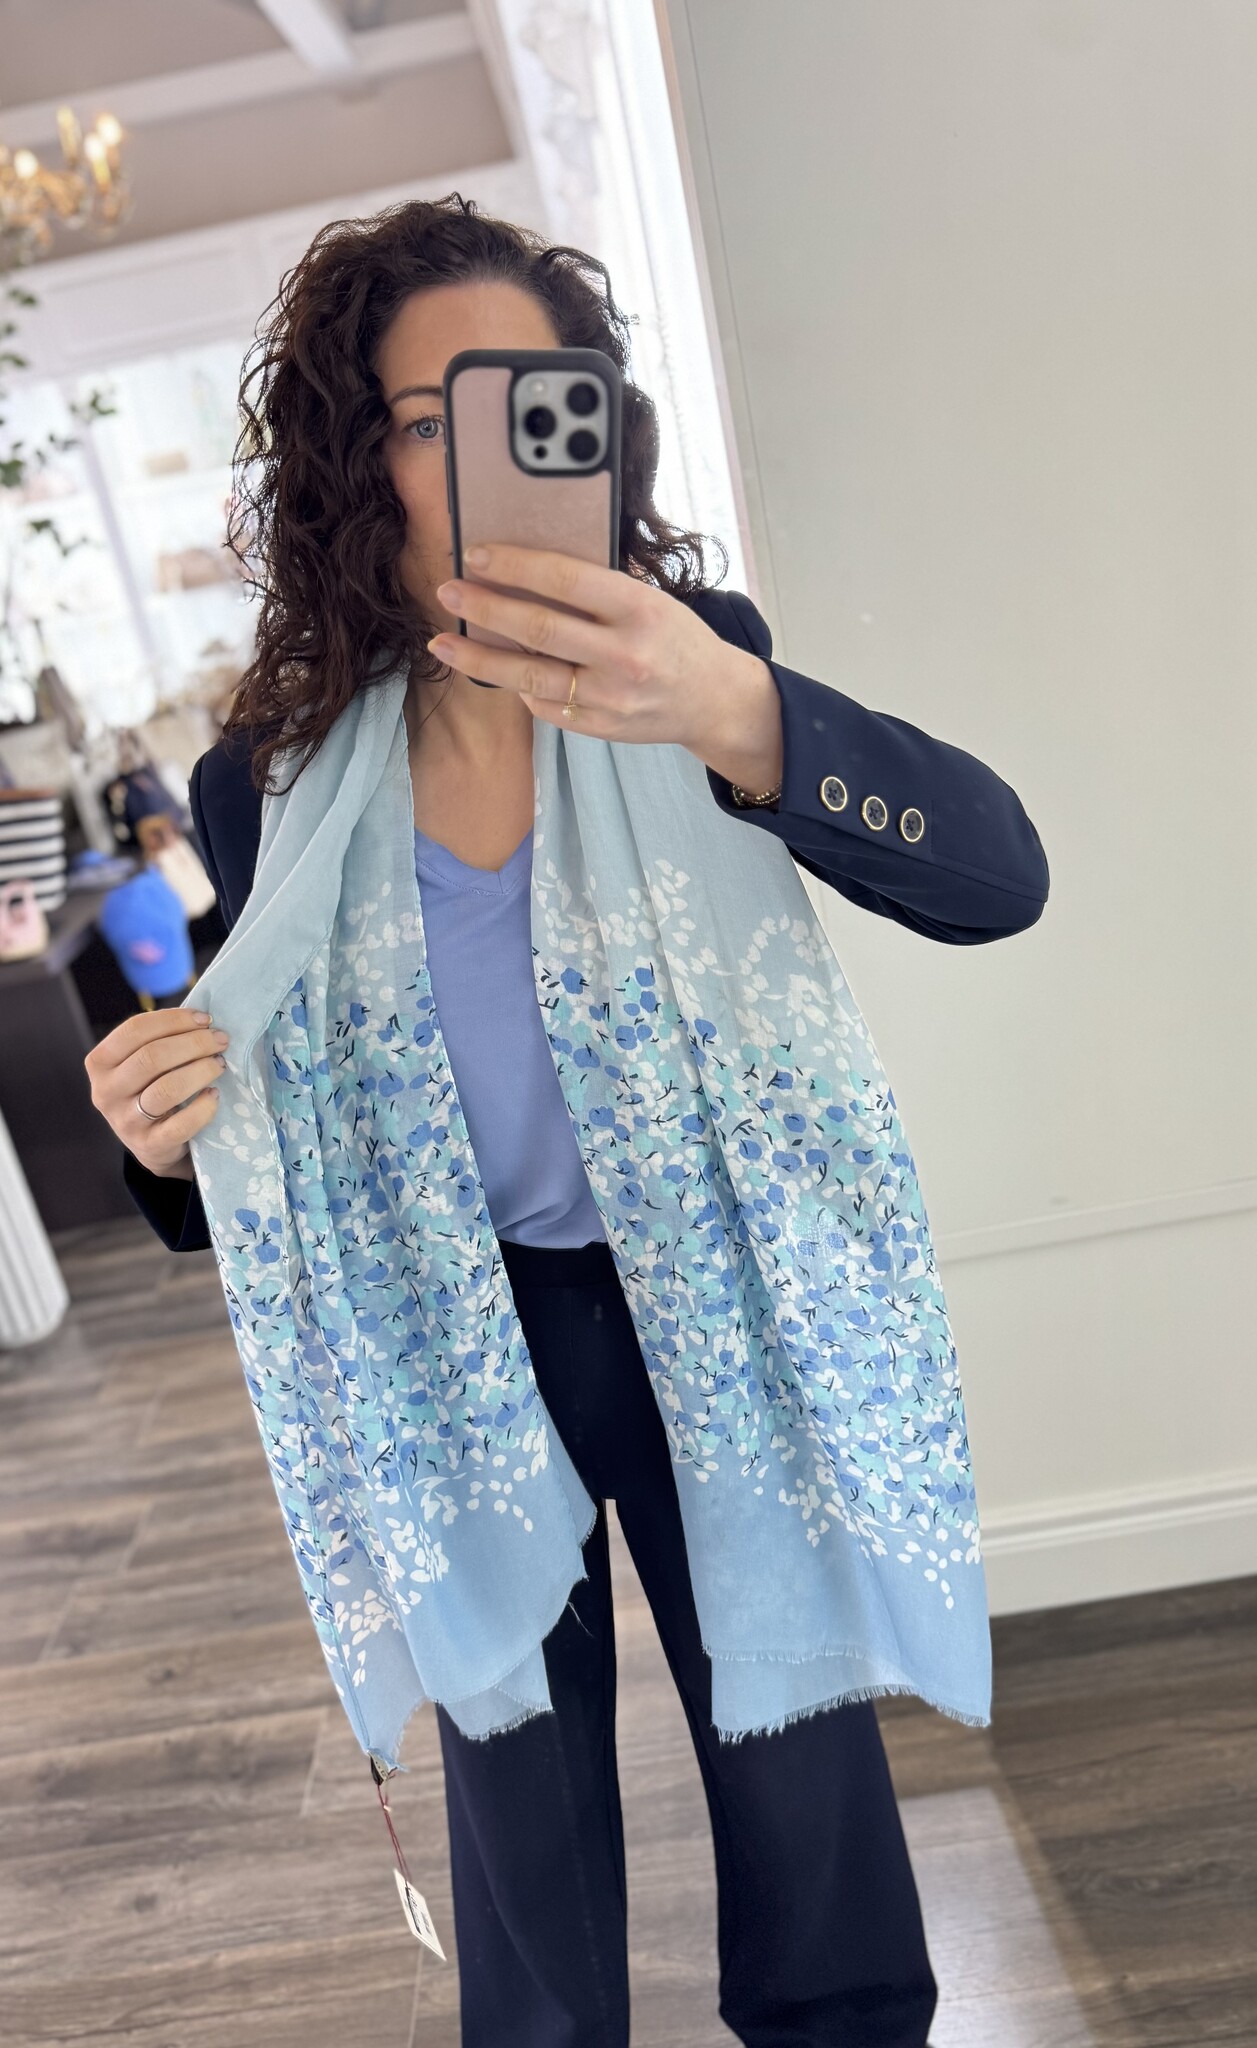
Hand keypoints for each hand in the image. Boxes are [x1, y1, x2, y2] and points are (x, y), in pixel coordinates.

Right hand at [85, 1008, 226, 1181]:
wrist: (152, 1144)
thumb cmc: (150, 1089)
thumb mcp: (140, 1064)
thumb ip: (159, 1040)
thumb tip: (202, 1019)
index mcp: (100, 1062)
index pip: (134, 1030)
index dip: (174, 1020)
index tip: (204, 1019)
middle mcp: (106, 1092)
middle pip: (152, 1057)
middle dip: (194, 1043)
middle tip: (220, 1040)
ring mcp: (125, 1122)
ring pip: (166, 1089)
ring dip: (201, 1071)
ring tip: (220, 1064)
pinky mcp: (149, 1145)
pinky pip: (181, 1125)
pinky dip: (203, 1108)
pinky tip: (214, 1095)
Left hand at [425, 543, 782, 787]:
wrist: (712, 699)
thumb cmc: (674, 638)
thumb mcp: (650, 599)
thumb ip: (599, 589)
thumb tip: (528, 568)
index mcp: (639, 609)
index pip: (565, 579)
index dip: (515, 566)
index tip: (476, 554)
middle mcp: (624, 655)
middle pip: (538, 628)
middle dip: (485, 607)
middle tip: (447, 591)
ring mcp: (611, 698)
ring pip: (529, 676)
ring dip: (478, 657)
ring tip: (442, 642)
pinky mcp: (601, 728)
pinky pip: (545, 708)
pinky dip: (518, 688)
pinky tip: (495, 671)